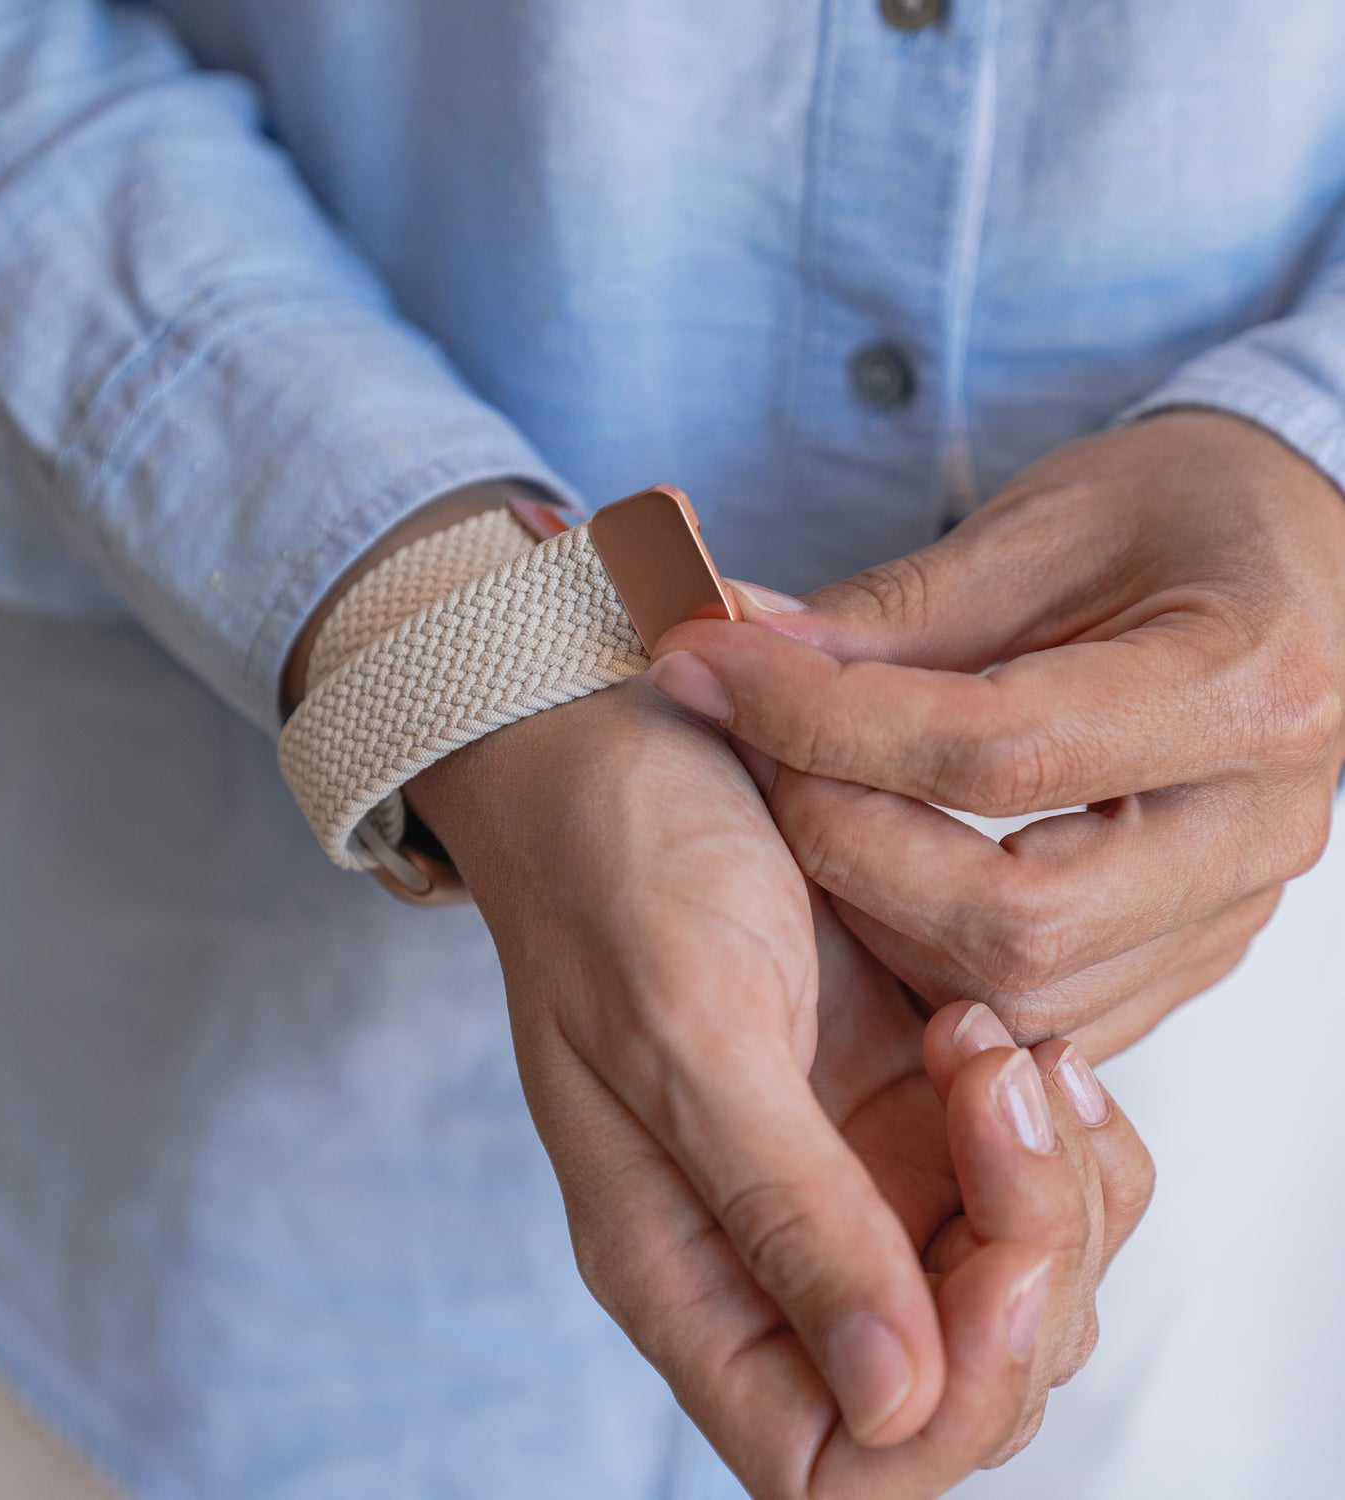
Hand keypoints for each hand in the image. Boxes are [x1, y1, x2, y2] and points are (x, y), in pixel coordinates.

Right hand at [412, 681, 1152, 1494]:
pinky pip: (1041, 1180)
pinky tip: (1016, 1034)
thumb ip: (780, 1207)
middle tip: (996, 1089)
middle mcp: (768, 1241)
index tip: (989, 1263)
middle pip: (953, 1384)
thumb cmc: (612, 862)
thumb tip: (892, 1400)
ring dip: (1055, 1184)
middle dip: (1027, 1273)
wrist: (620, 735)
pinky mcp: (902, 1098)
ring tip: (992, 1035)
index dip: (941, 1413)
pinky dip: (1065, 1126)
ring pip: (1021, 1286)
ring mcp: (846, 1171)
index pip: (826, 1462)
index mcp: (679, 1263)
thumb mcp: (684, 1021)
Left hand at [650, 410, 1344, 1057]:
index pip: (995, 751)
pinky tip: (873, 869)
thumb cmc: (1172, 520)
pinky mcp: (1189, 950)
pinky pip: (1043, 1013)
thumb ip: (890, 611)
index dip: (820, 720)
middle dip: (843, 844)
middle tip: (756, 757)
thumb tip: (734, 655)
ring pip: (1021, 989)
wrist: (1285, 565)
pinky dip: (929, 957)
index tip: (705, 666)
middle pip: (1016, 918)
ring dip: (873, 911)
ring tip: (807, 803)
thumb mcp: (1039, 525)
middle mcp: (1258, 824)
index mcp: (1244, 683)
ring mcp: (1229, 908)